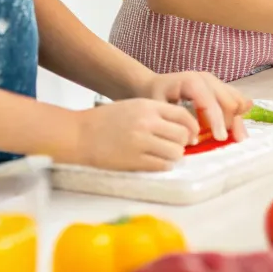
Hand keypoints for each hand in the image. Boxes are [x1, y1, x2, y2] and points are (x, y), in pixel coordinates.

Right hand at [74, 98, 198, 172]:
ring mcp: (141, 143)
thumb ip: (157, 113)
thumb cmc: (106, 119)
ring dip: (174, 155)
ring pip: (175, 152)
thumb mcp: (134, 106)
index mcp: (148, 106)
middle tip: (178, 145)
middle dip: (184, 142)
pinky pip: (161, 166)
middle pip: (182, 135)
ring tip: (166, 154)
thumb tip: (182, 126)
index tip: (192, 133)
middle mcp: (147, 123)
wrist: (80, 134)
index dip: (192, 126)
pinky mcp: (134, 161)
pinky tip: (156, 161)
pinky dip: (164, 165)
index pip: (183, 115)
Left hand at [145, 70, 252, 141]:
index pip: (211, 103)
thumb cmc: (154, 96)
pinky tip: (238, 126)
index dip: (217, 121)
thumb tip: (195, 137)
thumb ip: (176, 120)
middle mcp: (207, 78)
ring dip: (238, 118)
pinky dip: (238, 111)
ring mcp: (214, 81)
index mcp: (193, 81)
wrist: (152, 84)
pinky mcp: (217, 86)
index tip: (221, 139)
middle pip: (228, 100)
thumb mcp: (159, 107)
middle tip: (233, 142)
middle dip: (232, 122)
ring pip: (235, 98)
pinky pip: (234, 97)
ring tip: (239, 137)